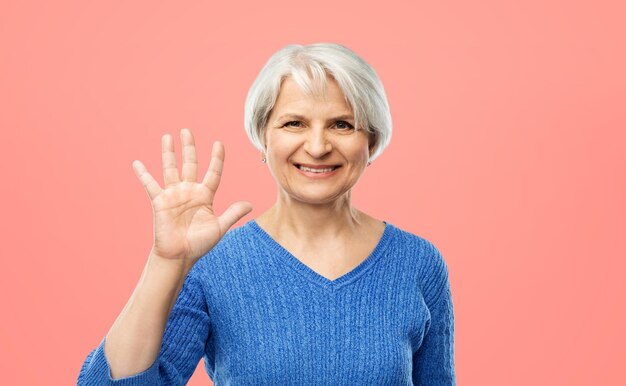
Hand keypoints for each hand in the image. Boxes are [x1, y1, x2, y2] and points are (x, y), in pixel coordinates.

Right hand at [132, 128, 252, 270]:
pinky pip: (150, 185)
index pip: (213, 173)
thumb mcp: (219, 228)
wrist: (179, 256)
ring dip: (169, 153)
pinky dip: (143, 174)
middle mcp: (189, 191)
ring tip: (167, 137)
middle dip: (189, 147)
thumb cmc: (199, 244)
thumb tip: (250, 204)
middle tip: (187, 131)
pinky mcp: (160, 201)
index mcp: (205, 196)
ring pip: (171, 168)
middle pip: (190, 164)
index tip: (218, 143)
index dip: (216, 158)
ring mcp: (174, 195)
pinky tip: (137, 163)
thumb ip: (232, 214)